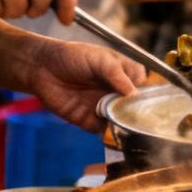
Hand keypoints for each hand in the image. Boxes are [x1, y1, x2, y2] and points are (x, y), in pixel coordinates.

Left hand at [23, 38, 146, 131]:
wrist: (42, 69)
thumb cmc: (73, 57)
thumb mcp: (100, 59)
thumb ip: (117, 74)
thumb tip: (134, 94)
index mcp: (124, 73)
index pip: (143, 86)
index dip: (147, 94)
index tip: (148, 101)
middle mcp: (117, 92)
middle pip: (136, 107)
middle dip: (139, 113)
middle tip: (140, 117)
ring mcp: (106, 108)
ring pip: (124, 121)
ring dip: (127, 125)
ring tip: (127, 125)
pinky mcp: (92, 122)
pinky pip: (106, 132)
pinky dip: (111, 134)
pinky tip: (113, 132)